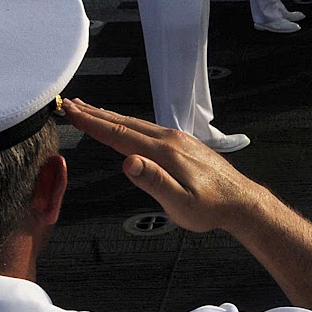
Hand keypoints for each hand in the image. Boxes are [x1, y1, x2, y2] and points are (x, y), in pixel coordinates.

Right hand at [63, 99, 264, 232]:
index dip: (92, 124)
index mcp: (164, 153)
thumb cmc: (211, 208)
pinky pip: (148, 128)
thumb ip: (154, 182)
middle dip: (95, 113)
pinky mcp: (183, 144)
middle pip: (125, 123)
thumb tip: (128, 162)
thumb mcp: (180, 203)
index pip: (119, 135)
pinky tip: (125, 126)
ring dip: (110, 116)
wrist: (242, 201)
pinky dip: (128, 123)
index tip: (70, 111)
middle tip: (70, 103)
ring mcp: (177, 139)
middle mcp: (169, 139)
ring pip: (137, 124)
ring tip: (90, 110)